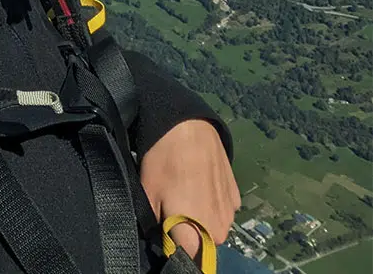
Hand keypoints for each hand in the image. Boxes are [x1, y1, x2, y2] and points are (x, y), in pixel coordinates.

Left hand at [139, 119, 240, 257]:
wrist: (188, 125)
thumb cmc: (163, 159)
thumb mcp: (148, 193)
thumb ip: (155, 227)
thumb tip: (161, 241)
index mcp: (195, 235)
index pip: (189, 262)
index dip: (174, 251)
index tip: (165, 236)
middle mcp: (218, 231)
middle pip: (200, 247)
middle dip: (185, 235)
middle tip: (170, 208)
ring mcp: (230, 214)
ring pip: (212, 229)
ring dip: (200, 219)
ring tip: (184, 191)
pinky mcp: (236, 197)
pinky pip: (222, 212)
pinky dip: (211, 204)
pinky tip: (198, 182)